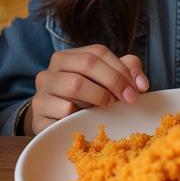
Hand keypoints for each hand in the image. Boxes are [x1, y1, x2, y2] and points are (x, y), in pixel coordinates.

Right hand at [29, 45, 148, 134]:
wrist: (54, 127)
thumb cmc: (83, 103)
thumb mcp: (104, 83)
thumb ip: (125, 72)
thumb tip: (141, 83)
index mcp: (67, 58)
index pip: (97, 52)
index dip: (121, 68)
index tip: (139, 87)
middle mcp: (50, 71)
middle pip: (87, 64)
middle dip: (114, 80)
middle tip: (129, 98)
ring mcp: (41, 92)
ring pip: (75, 85)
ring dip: (99, 97)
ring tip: (108, 107)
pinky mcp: (38, 116)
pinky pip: (65, 110)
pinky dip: (81, 115)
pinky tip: (86, 119)